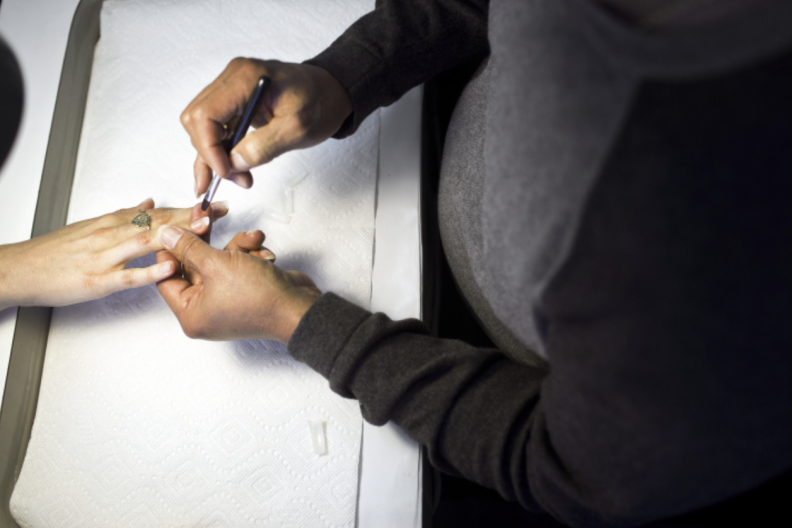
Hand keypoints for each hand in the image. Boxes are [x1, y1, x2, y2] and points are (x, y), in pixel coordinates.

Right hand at [0, 198, 227, 309]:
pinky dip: (150, 270)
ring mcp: (105, 256)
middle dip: (191, 217)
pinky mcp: (97, 280)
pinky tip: (171, 266)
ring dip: (178, 235)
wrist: (21, 268)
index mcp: (114, 221)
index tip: (212, 205)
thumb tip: (150, 202)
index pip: (158, 212)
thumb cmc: (57, 250)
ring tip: (204, 230)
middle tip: (220, 212)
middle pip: (158, 222)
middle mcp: (112, 234)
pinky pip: (128, 275)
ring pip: (146, 242)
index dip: (187, 209)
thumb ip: (125, 214)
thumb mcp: (93, 225)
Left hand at [155, 226, 320, 342]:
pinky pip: (238, 266)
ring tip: (253, 239)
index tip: (177, 227)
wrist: (299, 308)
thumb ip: (188, 247)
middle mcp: (207, 310)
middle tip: (207, 217)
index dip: (169, 250)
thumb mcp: (217, 265)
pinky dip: (250, 255)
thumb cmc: (259, 298)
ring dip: (237, 246)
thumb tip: (166, 235)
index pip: (166, 277)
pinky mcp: (246, 292)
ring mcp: (227, 301)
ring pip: (220, 262)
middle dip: (209, 242)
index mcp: (191, 314)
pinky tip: (265, 253)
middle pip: (195, 266)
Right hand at [180, 58, 351, 194]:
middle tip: (234, 179)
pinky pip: (216, 127)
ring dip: (214, 156)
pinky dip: (222, 150)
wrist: (333, 91)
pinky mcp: (236, 101)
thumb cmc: (321, 102)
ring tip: (238, 179)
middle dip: (210, 154)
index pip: (205, 114)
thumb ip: (264, 146)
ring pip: (202, 126)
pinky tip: (232, 170)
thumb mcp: (298, 128)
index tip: (227, 172)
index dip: (209, 148)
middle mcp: (232, 79)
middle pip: (197, 120)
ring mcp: (232, 89)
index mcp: (245, 78)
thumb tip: (234, 164)